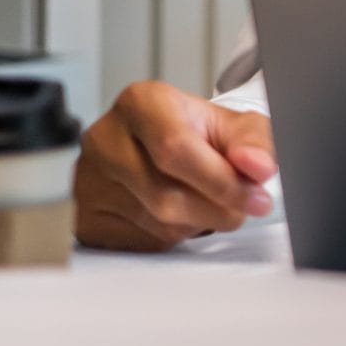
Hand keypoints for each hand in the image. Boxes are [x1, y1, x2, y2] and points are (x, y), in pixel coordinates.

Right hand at [74, 80, 277, 251]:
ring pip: (156, 223)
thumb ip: (254, 141)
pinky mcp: (85, 218)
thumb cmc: (195, 131)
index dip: (222, 180)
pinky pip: (139, 242)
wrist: (156, 143)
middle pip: (167, 193)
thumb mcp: (231, 124)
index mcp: (141, 103)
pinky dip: (173, 236)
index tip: (257, 197)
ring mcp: (88, 181)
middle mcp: (105, 139)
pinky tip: (181, 214)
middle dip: (217, 208)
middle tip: (243, 207)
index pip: (176, 148)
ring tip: (210, 203)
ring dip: (198, 223)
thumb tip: (260, 166)